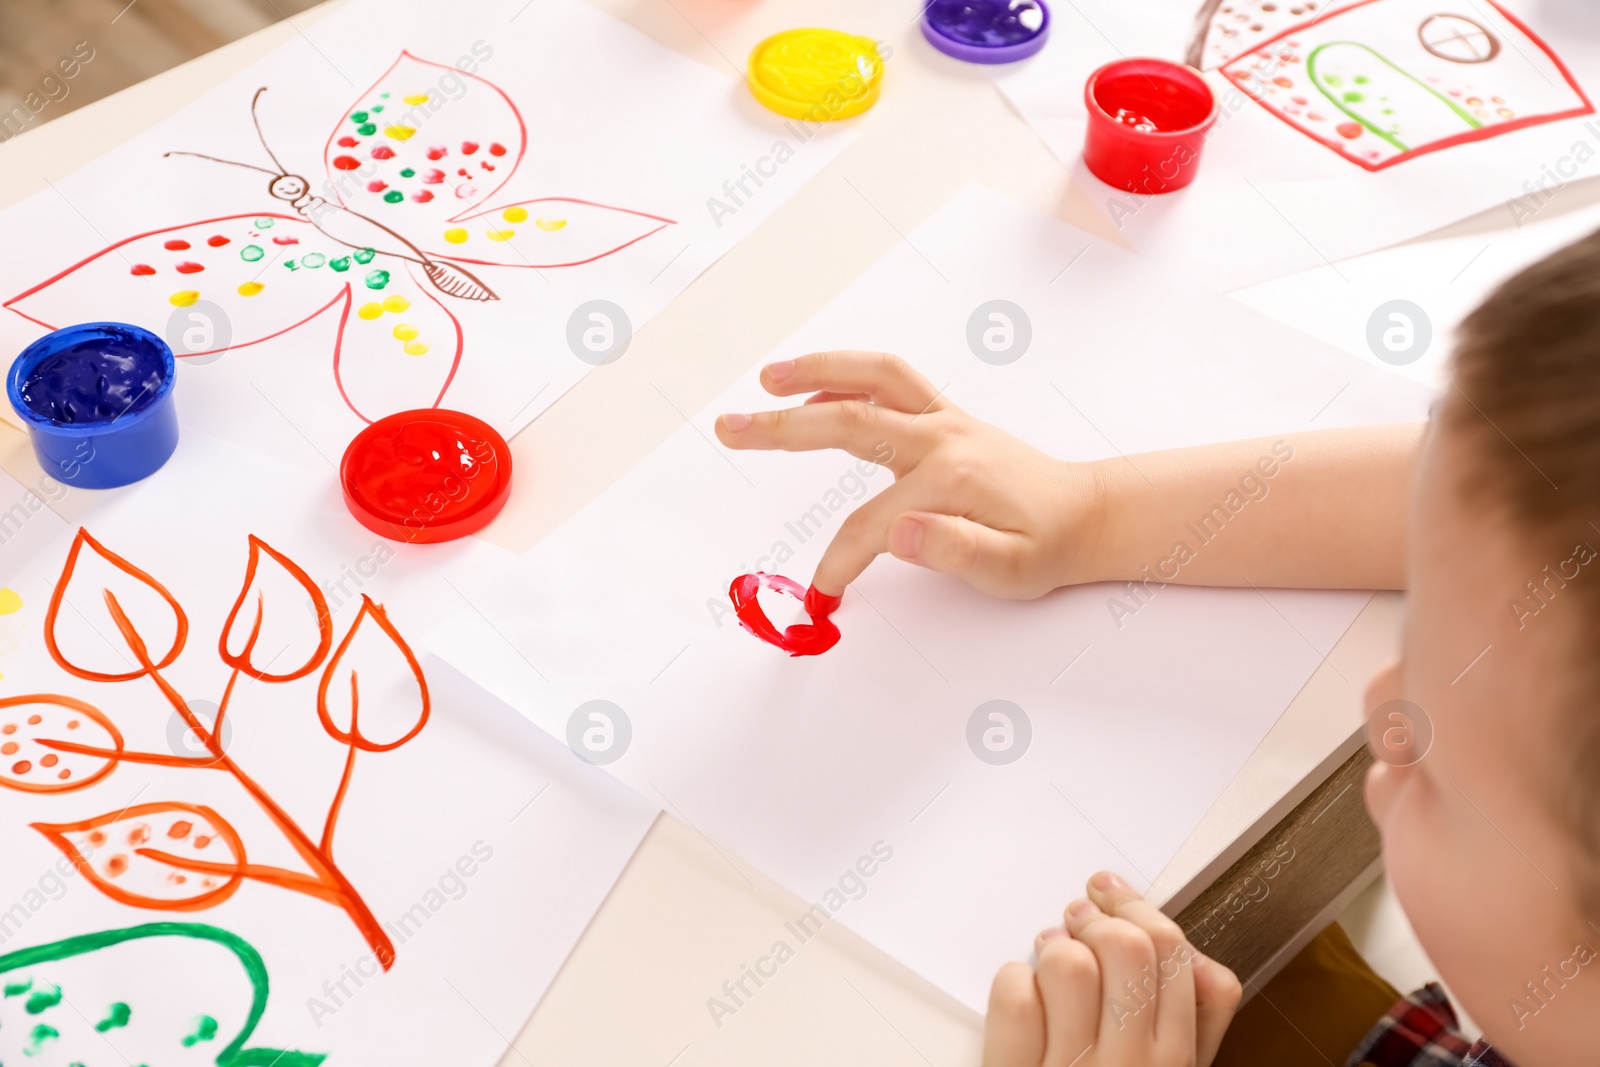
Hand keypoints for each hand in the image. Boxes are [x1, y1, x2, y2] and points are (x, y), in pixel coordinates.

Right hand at [714, 351, 1103, 598]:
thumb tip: (900, 532)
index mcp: (950, 479)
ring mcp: (942, 420)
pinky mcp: (943, 417)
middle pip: (849, 421)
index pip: (869, 524)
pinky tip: (814, 389)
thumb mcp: (1011, 570)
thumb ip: (956, 551)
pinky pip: (889, 381)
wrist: (1086, 514)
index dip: (839, 560)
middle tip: (730, 429)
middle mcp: (941, 438)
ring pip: (871, 378)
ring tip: (766, 378)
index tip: (822, 593)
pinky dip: (848, 376)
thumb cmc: (1047, 546)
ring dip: (816, 372)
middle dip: (783, 428)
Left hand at [984, 872, 1241, 1066]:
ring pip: (1070, 965)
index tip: (1115, 896)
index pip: (1181, 961)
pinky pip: (1014, 996)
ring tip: (1046, 955)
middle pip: (1130, 950)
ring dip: (1052, 946)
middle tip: (1079, 915)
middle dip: (1099, 917)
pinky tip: (1021, 995)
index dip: (1143, 912)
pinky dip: (1012, 981)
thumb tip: (1189, 957)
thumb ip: (1192, 1023)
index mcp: (1178, 1065)